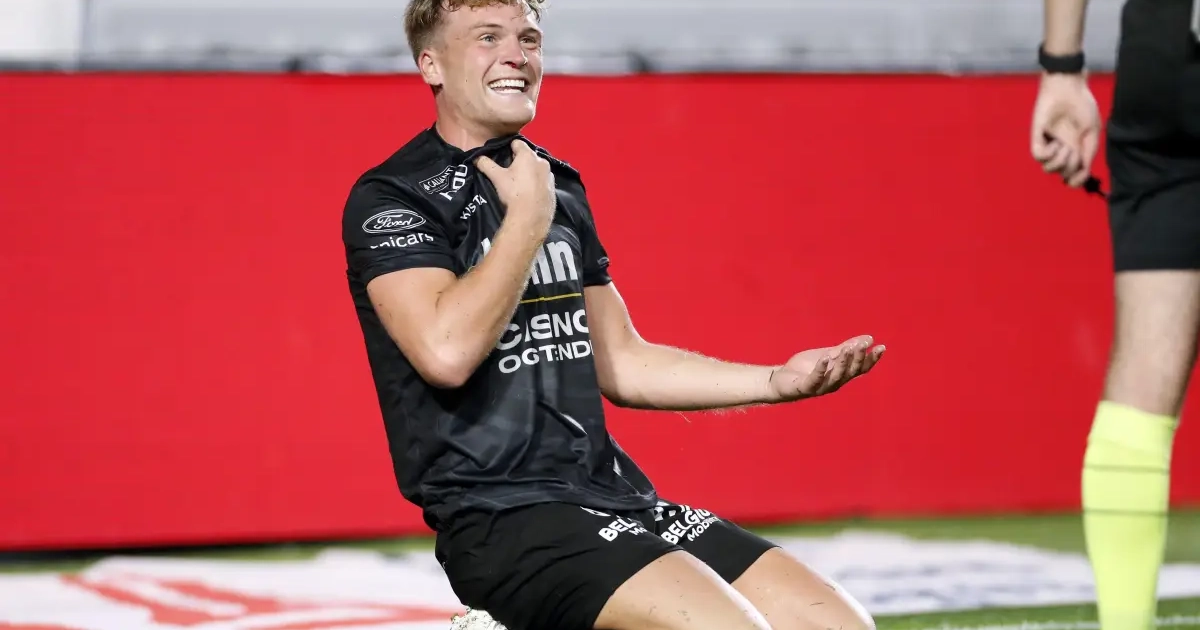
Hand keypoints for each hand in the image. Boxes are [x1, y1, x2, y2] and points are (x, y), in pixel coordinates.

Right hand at [475, 140, 555, 232]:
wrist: (531, 216)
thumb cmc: (514, 192)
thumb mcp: (497, 177)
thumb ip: (486, 164)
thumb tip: (476, 157)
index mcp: (528, 155)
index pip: (517, 143)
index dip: (509, 148)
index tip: (503, 157)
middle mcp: (542, 161)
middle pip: (528, 156)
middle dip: (519, 161)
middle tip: (509, 172)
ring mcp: (550, 175)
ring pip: (537, 168)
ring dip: (530, 172)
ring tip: (520, 184)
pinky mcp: (553, 188)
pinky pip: (543, 181)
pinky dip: (537, 183)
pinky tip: (530, 193)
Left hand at [768, 335, 884, 400]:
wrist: (781, 379)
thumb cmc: (806, 368)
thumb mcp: (828, 354)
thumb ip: (846, 348)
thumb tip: (869, 338)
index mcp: (842, 374)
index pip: (860, 368)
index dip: (871, 359)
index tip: (881, 347)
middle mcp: (834, 383)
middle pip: (851, 372)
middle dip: (858, 358)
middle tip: (863, 344)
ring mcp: (820, 387)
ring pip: (836, 376)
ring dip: (843, 362)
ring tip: (848, 348)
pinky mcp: (805, 388)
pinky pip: (815, 379)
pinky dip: (821, 369)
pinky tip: (825, 358)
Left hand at [1030, 73, 1101, 187]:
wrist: (1070, 89)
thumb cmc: (1083, 107)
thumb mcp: (1092, 133)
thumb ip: (1088, 154)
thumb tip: (1083, 174)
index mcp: (1076, 150)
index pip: (1072, 174)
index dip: (1075, 181)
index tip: (1077, 181)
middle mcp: (1061, 150)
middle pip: (1062, 173)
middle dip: (1071, 166)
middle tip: (1074, 149)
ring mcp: (1048, 144)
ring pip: (1048, 169)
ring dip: (1060, 161)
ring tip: (1065, 145)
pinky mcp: (1037, 137)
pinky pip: (1038, 156)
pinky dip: (1048, 154)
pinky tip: (1055, 143)